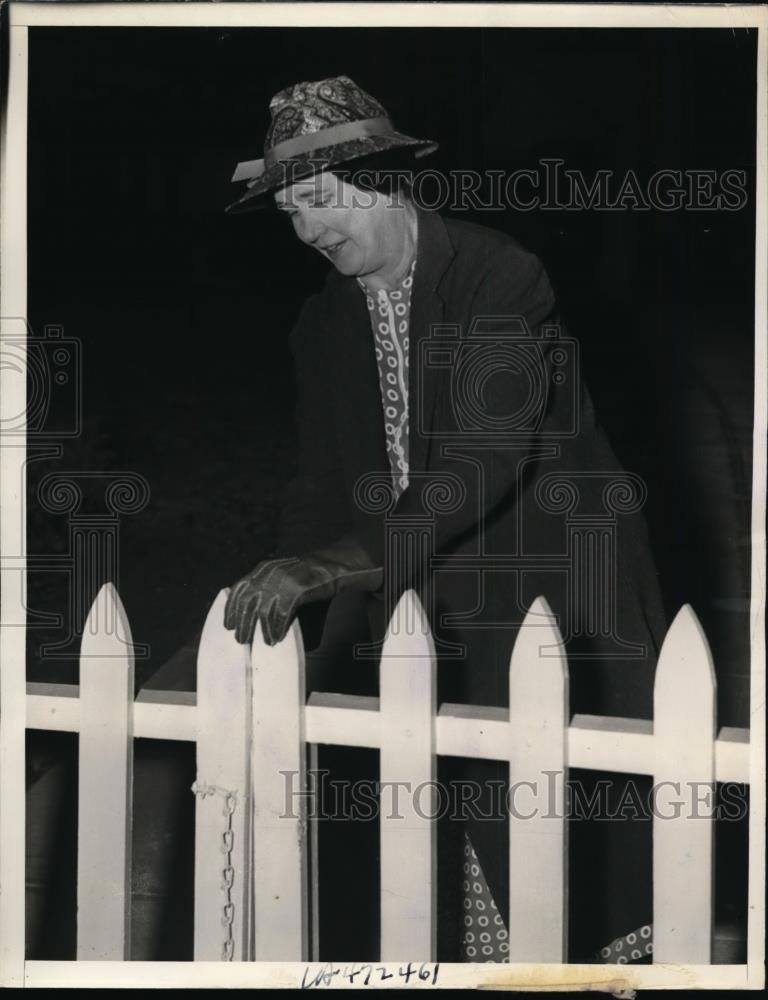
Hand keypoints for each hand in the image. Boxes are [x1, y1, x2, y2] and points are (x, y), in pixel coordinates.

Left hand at [223, 534, 383, 645]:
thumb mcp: (286, 584)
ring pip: (264, 606)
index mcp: (264, 568)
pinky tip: (276, 637)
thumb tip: (258, 623)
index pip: (240, 587)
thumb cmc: (311, 581)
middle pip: (248, 599)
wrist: (337, 567)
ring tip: (261, 642)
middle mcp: (271, 571)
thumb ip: (271, 597)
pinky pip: (283, 611)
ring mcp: (285, 577)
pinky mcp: (299, 586)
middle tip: (242, 640)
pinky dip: (278, 626)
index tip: (228, 624)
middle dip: (243, 622)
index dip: (231, 607)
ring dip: (260, 627)